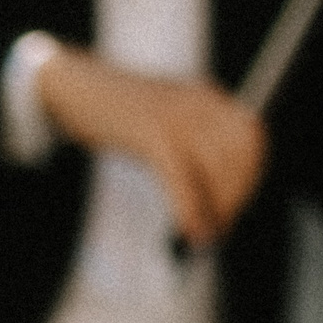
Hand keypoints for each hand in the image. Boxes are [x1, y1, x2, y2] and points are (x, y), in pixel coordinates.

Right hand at [35, 48, 266, 245]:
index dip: (251, 175)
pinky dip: (190, 209)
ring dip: (218, 208)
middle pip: (241, 153)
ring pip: (218, 167)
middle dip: (235, 196)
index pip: (251, 136)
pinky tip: (188, 231)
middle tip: (218, 227)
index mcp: (205, 97)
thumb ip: (190, 151)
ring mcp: (175, 114)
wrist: (71, 87)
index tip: (233, 206)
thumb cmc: (113, 114)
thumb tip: (211, 203)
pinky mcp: (150, 131)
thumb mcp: (162, 122)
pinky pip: (183, 176)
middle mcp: (197, 101)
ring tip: (202, 235)